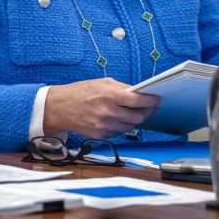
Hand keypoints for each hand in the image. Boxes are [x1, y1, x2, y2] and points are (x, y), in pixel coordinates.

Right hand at [43, 78, 160, 138]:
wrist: (60, 107)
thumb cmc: (82, 92)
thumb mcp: (103, 83)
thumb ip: (122, 88)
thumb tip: (139, 94)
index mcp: (109, 95)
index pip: (138, 100)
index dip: (151, 101)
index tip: (157, 100)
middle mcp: (108, 112)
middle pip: (138, 116)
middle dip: (147, 112)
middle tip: (151, 108)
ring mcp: (104, 126)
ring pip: (130, 126)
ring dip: (135, 120)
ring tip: (136, 113)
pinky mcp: (100, 135)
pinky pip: (119, 132)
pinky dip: (122, 126)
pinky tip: (120, 119)